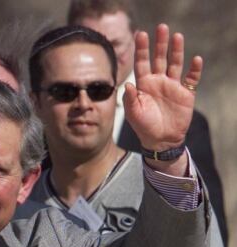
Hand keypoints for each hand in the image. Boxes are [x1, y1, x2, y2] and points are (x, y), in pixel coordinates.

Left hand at [125, 24, 201, 153]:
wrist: (161, 140)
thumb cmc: (144, 127)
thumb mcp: (134, 114)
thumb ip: (131, 99)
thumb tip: (129, 84)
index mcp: (143, 84)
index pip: (141, 63)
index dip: (141, 49)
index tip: (140, 34)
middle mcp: (158, 81)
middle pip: (159, 58)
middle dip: (160, 44)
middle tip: (161, 27)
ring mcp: (172, 86)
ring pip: (175, 64)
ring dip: (177, 51)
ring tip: (177, 36)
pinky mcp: (185, 93)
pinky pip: (191, 78)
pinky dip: (194, 69)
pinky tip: (196, 60)